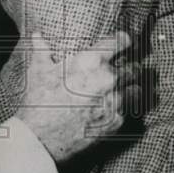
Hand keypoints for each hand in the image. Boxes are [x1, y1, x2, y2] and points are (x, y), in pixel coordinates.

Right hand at [15, 30, 136, 164]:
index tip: (123, 43)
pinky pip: (128, 111)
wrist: (41, 137)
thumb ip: (41, 49)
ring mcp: (115, 101)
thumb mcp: (38, 71)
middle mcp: (109, 78)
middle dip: (129, 67)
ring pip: (137, 89)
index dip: (124, 41)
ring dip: (131, 87)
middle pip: (135, 66)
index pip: (122, 41)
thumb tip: (36, 35)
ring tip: (121, 89)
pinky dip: (122, 108)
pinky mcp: (117, 121)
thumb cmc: (39, 100)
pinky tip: (111, 108)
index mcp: (92, 60)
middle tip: (120, 69)